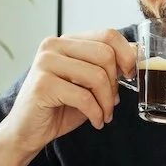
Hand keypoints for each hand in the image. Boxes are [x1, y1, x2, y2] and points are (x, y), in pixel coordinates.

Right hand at [0, 29, 137, 157]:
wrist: (28, 131)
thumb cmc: (60, 107)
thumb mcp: (89, 83)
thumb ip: (108, 66)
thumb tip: (137, 52)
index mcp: (66, 41)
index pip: (107, 34)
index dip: (126, 54)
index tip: (130, 75)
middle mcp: (53, 45)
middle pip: (105, 55)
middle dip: (115, 84)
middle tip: (111, 103)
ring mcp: (46, 62)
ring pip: (97, 76)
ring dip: (107, 102)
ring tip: (104, 115)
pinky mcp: (43, 84)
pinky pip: (84, 97)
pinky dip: (96, 113)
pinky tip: (96, 122)